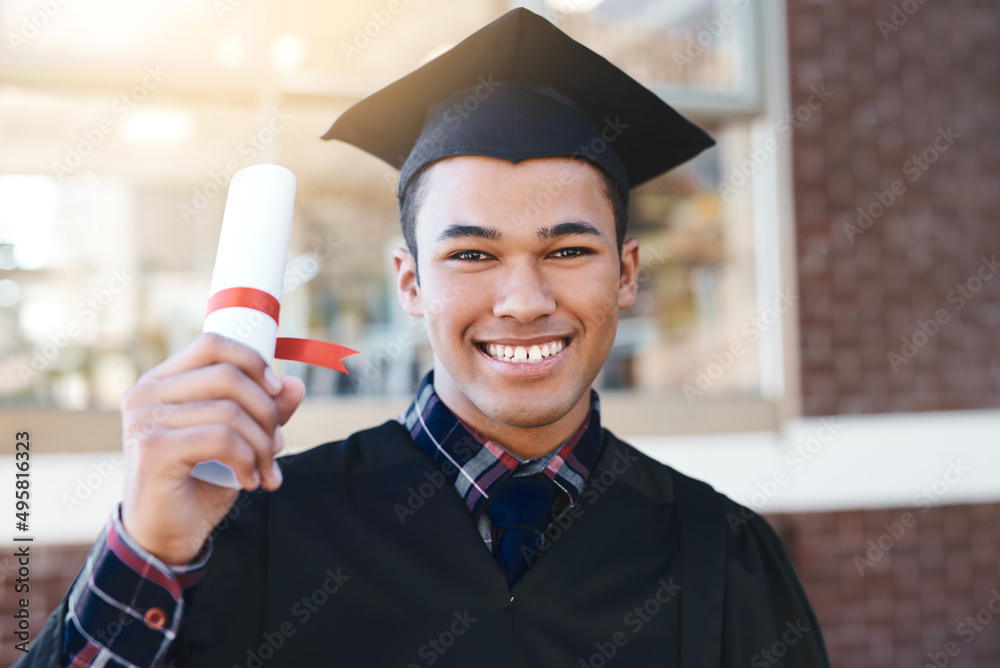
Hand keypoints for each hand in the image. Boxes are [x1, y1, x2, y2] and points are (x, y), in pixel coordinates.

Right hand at [119, 333, 304, 564]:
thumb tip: (295, 384)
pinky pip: (222, 438)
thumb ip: (262, 411)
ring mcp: (145, 419)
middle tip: (277, 445)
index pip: (212, 344)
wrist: (164, 537)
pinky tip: (249, 481)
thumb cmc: (198, 485)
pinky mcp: (154, 448)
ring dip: (262, 445)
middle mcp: (146, 394)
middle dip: (267, 411)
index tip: (278, 390)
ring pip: (230, 410)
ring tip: (265, 470)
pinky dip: (248, 460)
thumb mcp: (238, 441)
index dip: (253, 360)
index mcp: (162, 382)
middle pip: (228, 376)